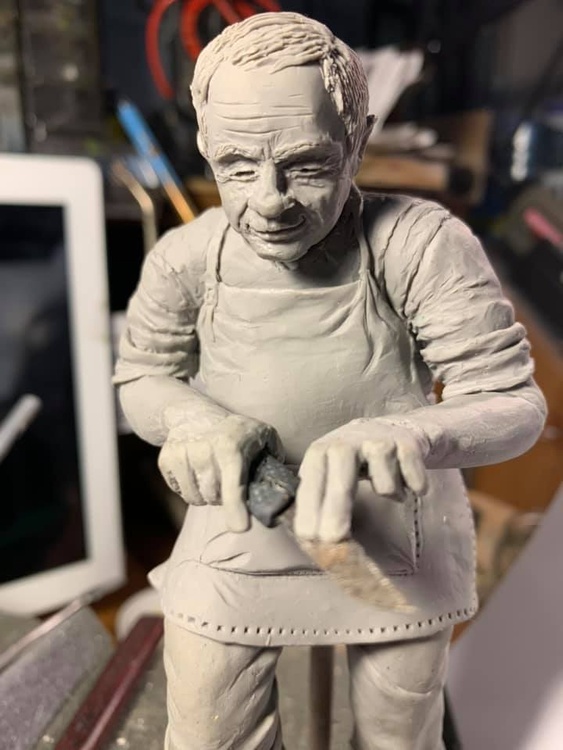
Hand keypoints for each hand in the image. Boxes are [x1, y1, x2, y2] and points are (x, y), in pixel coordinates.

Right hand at [157, 414, 283, 531]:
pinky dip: (189, 488)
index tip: (240, 527)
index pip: (233, 485)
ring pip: (195, 498)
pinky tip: (195, 471)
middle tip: (228, 481)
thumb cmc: (235, 430)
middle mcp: (204, 450)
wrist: (193, 412)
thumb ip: (275, 458)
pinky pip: (179, 491)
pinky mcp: (166, 459)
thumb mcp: (262, 435)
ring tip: (212, 477)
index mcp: (231, 447)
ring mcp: (182, 454)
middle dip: (222, 497)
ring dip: (205, 495)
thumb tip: (280, 484)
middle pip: (214, 497)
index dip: (236, 508)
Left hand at [294, 419, 427, 542]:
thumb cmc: (357, 456)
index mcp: (323, 450)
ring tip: (389, 487)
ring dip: (391, 494)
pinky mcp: (407, 444)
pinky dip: (415, 487)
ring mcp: (379, 441)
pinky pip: (413, 482)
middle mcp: (348, 441)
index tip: (310, 538)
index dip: (310, 511)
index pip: (312, 482)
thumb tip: (308, 534)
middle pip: (342, 482)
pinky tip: (409, 480)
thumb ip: (318, 493)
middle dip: (336, 513)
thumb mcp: (330, 467)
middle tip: (335, 541)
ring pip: (384, 486)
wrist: (397, 427)